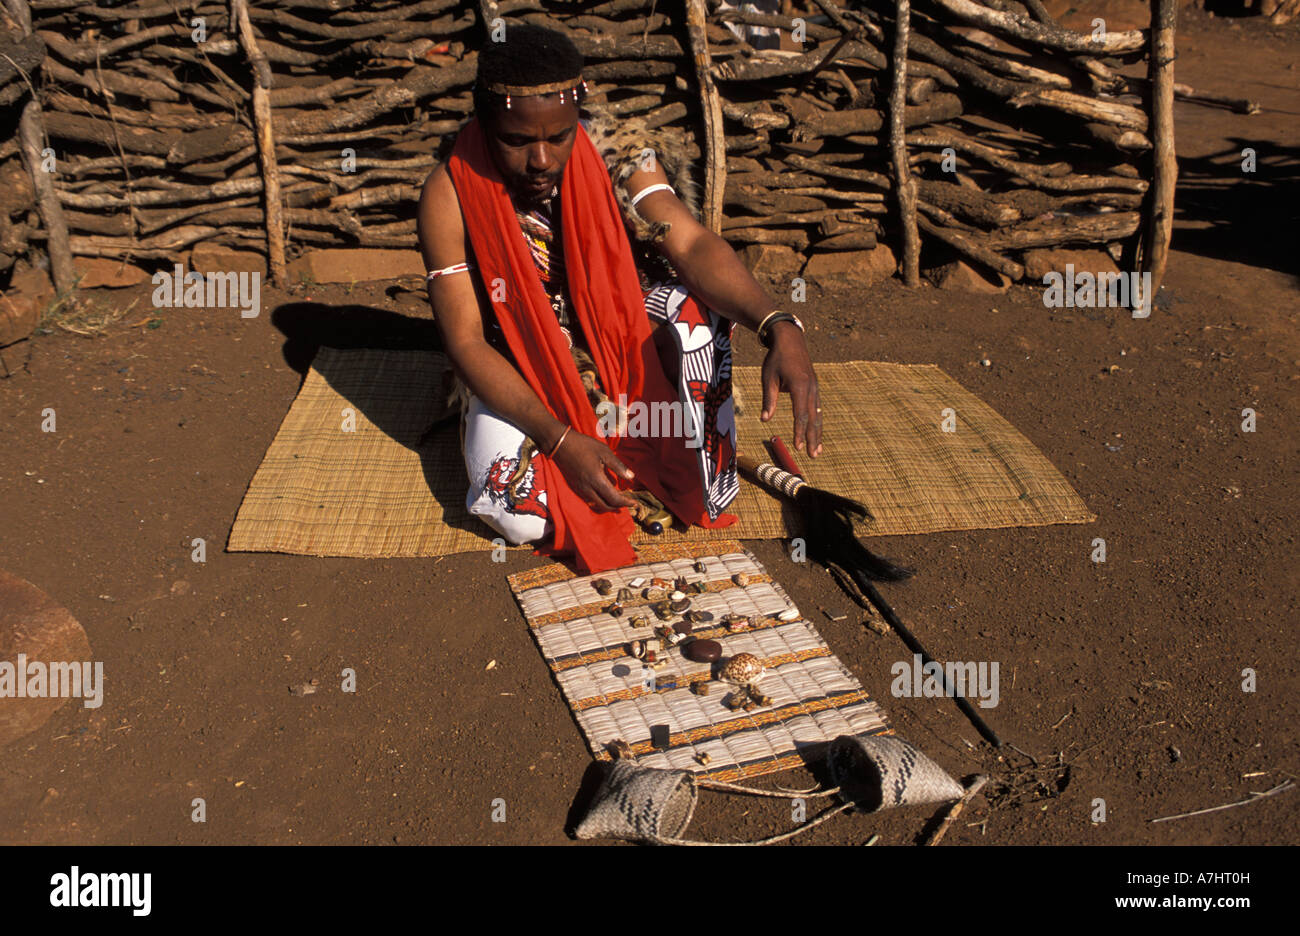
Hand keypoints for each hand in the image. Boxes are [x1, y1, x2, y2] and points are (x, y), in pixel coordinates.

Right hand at [550, 430, 639, 511]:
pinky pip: (589, 500)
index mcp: (596, 480)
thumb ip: (618, 466)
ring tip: (618, 501)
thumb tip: (631, 477)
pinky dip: (600, 501)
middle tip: (628, 503)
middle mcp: (587, 488)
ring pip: (597, 505)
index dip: (626, 503)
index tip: (635, 503)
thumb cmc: (584, 445)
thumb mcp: (605, 452)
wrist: (561, 444)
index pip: (614, 498)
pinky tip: (605, 494)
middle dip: (618, 507)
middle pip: (605, 506)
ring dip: (609, 505)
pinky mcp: (575, 487)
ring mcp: (580, 489)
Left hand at [760, 321, 822, 456]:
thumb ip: (769, 400)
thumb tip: (765, 420)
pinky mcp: (814, 387)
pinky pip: (817, 408)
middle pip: (813, 418)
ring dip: (817, 433)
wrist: (790, 339)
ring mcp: (815, 387)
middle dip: (812, 438)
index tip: (797, 447)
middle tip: (813, 455)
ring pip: (817, 414)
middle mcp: (811, 388)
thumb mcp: (768, 378)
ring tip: (817, 450)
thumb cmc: (776, 358)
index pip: (800, 414)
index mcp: (799, 386)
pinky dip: (817, 421)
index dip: (799, 432)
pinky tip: (816, 432)